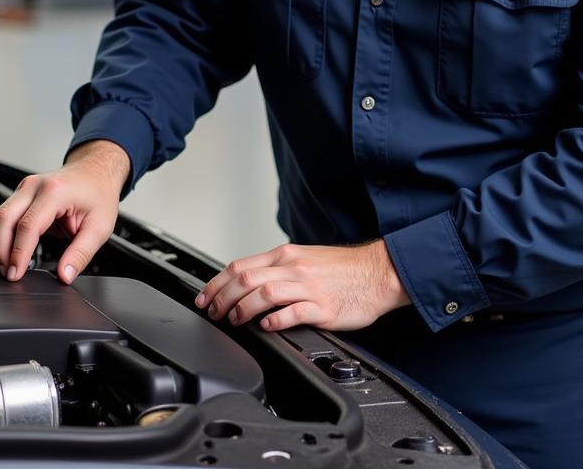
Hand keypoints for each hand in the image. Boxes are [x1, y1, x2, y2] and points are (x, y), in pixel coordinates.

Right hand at [0, 140, 129, 284]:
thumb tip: (65, 276)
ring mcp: (24, 188)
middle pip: (3, 219)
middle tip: (8, 274)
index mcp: (55, 192)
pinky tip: (3, 253)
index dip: (18, 254)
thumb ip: (81, 253)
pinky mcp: (19, 195)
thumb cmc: (99, 194)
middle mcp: (34, 186)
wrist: (96, 172)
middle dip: (0, 251)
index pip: (27, 226)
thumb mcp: (99, 227)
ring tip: (4, 267)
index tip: (15, 275)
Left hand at [194, 240, 410, 331]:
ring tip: (235, 321)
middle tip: (213, 313)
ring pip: (264, 293)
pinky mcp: (322, 307)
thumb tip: (248, 284)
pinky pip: (293, 313)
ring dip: (243, 309)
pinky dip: (275, 320)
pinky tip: (266, 327)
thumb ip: (278, 269)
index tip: (204, 297)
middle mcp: (293, 267)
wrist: (378, 273)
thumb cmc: (343, 270)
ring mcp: (308, 287)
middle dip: (222, 298)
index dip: (216, 283)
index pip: (240, 265)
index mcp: (285, 255)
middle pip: (246, 279)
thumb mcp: (304, 259)